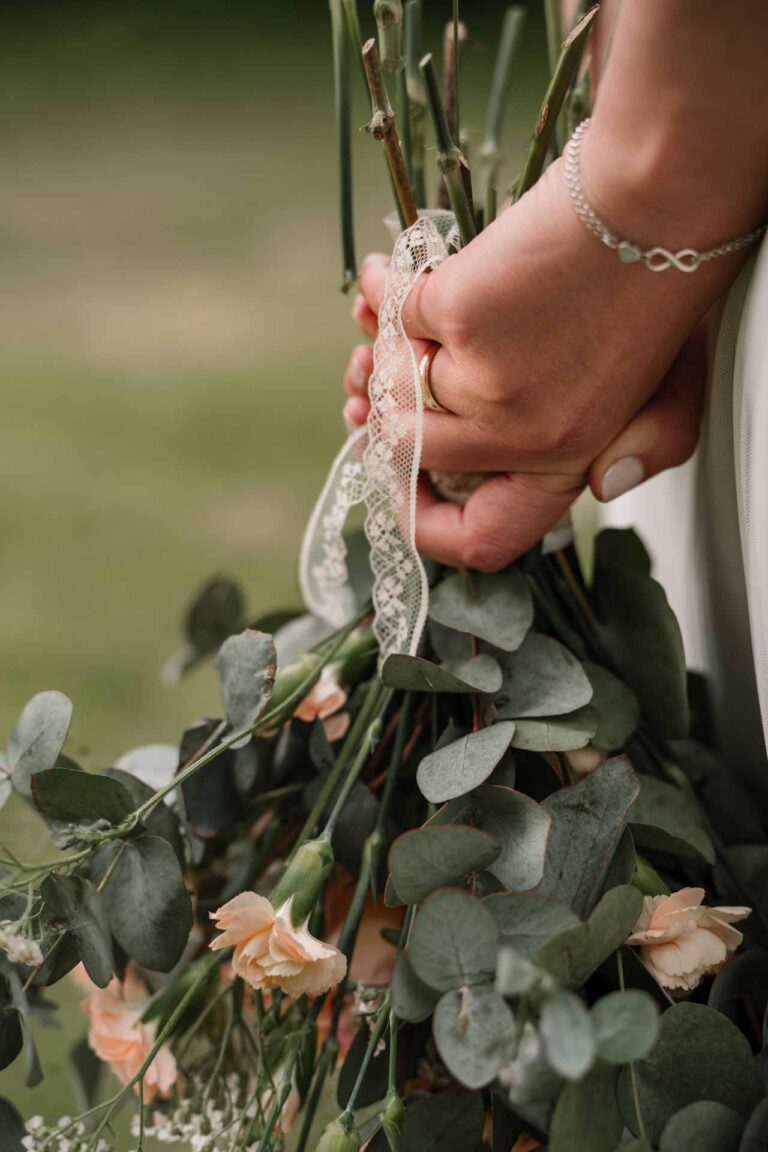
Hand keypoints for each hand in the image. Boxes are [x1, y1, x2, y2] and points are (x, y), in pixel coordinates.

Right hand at [343, 154, 733, 570]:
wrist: (657, 202)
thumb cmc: (661, 289)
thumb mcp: (674, 389)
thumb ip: (642, 448)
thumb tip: (600, 487)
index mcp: (568, 462)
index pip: (484, 539)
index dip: (430, 524)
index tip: (405, 488)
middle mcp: (523, 439)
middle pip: (407, 454)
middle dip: (378, 416)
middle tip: (375, 384)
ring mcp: (485, 384)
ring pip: (390, 388)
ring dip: (378, 353)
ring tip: (386, 327)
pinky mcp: (456, 320)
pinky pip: (390, 319)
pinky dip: (383, 293)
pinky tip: (390, 278)